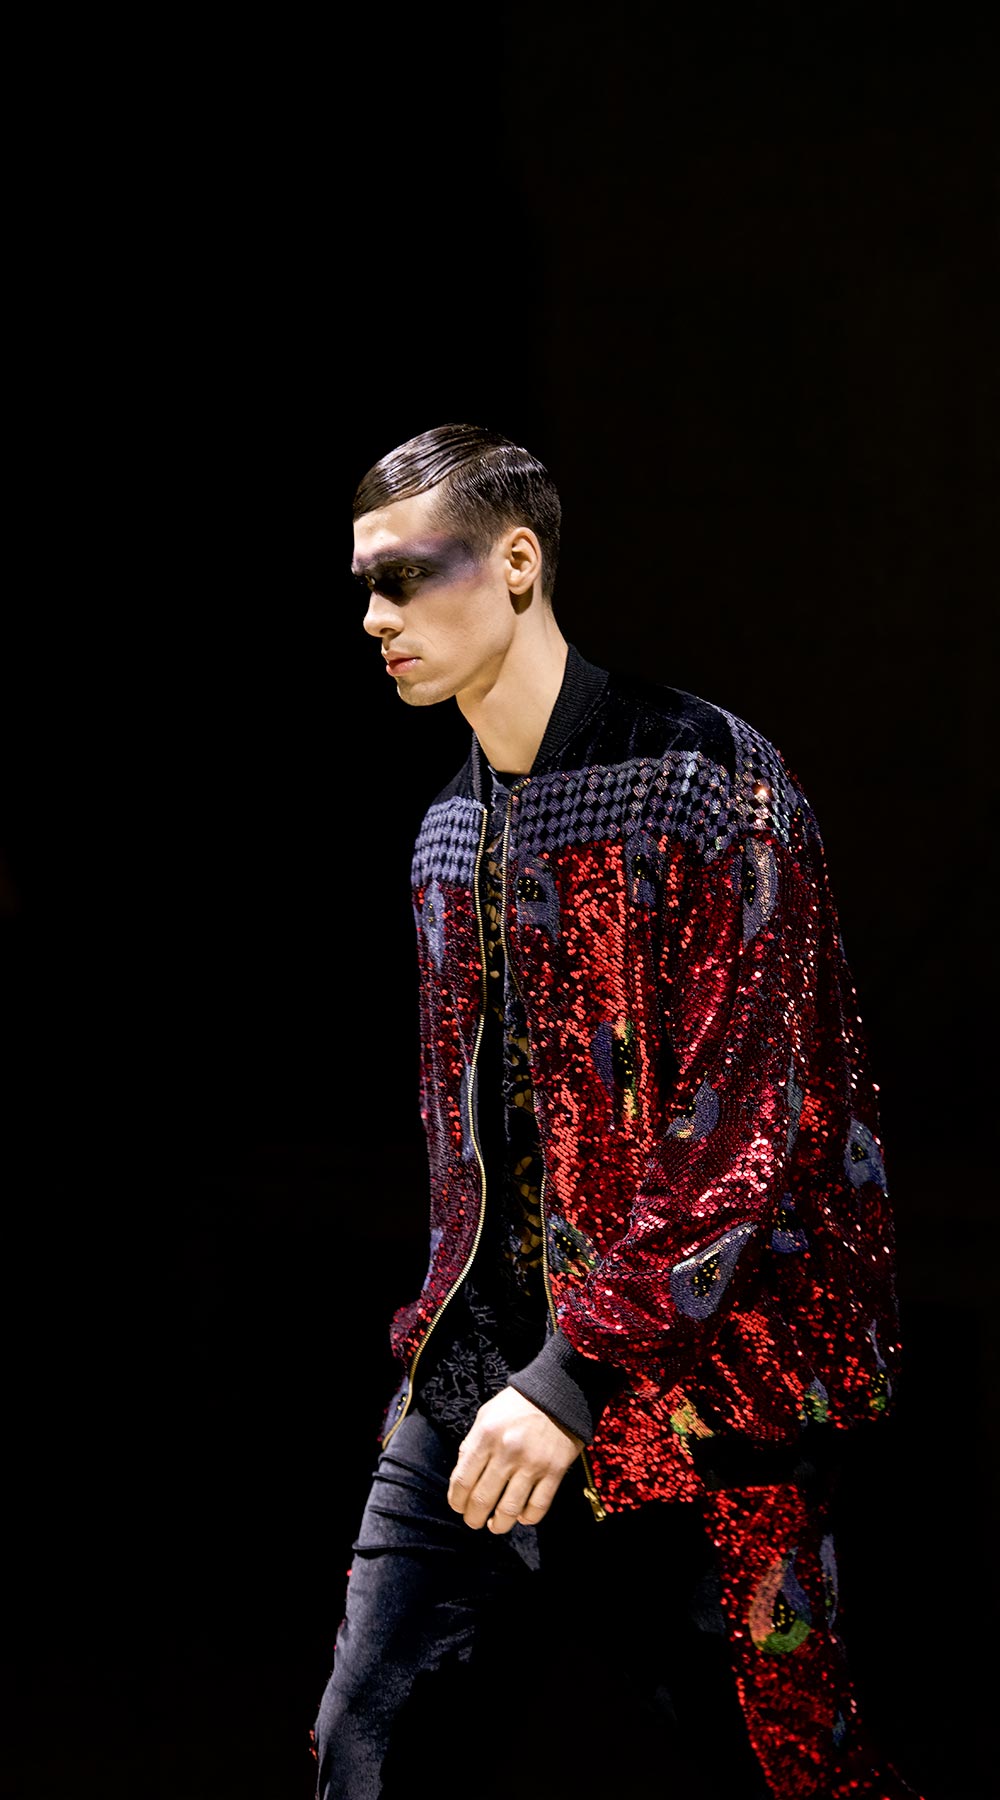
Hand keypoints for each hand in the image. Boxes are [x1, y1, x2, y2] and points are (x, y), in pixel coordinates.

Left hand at [446, 1386, 583, 1532]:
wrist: (559, 1391)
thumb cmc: (518, 1404)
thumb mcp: (487, 1415)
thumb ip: (472, 1444)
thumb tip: (462, 1477)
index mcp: (486, 1436)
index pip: (463, 1480)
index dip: (456, 1501)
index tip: (458, 1506)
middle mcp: (507, 1452)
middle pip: (483, 1500)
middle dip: (473, 1518)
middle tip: (473, 1521)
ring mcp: (532, 1464)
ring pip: (509, 1510)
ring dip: (498, 1525)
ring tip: (494, 1525)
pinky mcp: (555, 1472)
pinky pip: (538, 1507)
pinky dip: (527, 1518)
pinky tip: (522, 1517)